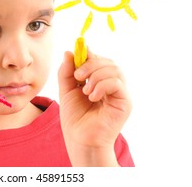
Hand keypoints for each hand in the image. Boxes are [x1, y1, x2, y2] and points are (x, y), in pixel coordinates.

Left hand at [58, 49, 131, 165]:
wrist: (80, 139)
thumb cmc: (75, 118)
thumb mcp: (66, 90)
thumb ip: (66, 72)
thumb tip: (68, 52)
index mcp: (99, 81)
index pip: (99, 59)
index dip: (89, 54)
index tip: (78, 53)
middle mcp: (111, 85)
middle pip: (108, 62)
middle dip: (91, 64)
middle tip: (77, 76)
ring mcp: (119, 93)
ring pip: (114, 69)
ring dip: (96, 76)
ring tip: (85, 91)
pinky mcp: (125, 102)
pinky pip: (117, 83)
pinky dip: (102, 86)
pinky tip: (92, 97)